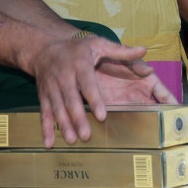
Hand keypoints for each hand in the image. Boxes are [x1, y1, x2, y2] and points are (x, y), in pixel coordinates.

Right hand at [30, 34, 154, 146]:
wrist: (44, 48)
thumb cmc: (77, 48)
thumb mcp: (98, 43)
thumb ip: (121, 51)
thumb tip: (143, 51)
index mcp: (79, 64)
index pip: (87, 84)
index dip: (94, 100)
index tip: (102, 116)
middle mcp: (64, 76)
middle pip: (71, 99)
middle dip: (78, 118)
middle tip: (86, 135)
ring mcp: (52, 87)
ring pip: (57, 108)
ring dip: (64, 125)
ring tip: (72, 140)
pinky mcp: (43, 96)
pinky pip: (44, 113)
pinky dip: (45, 129)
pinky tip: (49, 143)